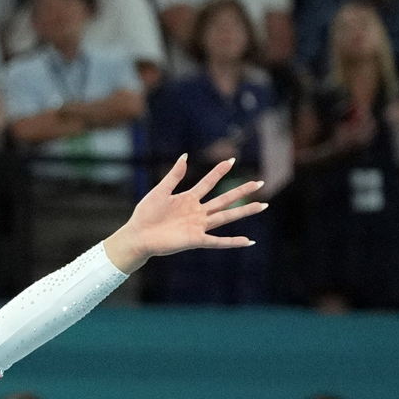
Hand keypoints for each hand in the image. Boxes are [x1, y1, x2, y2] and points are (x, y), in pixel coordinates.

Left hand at [105, 156, 262, 273]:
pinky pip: (218, 241)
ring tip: (262, 205)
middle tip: (259, 182)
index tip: (232, 160)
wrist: (136, 236)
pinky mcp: (195, 240)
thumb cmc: (144, 215)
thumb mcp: (160, 191)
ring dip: (245, 211)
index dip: (219, 172)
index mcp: (188, 199)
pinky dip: (232, 242)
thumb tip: (185, 156)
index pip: (208, 183)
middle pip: (224, 199)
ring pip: (226, 217)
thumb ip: (174, 176)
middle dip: (242, 191)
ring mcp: (198, 226)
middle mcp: (197, 213)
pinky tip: (248, 241)